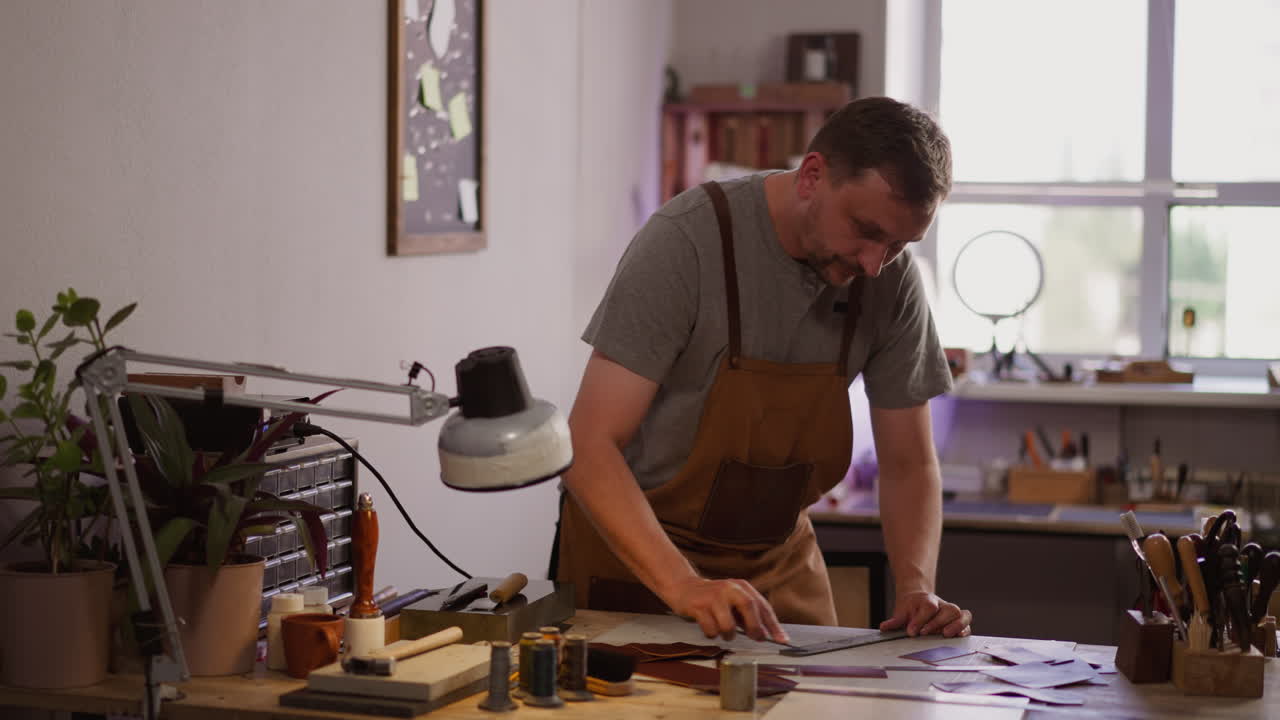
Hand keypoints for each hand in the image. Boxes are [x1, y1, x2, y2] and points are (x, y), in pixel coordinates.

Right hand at [665, 576, 788, 643]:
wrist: (684, 587)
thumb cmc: (713, 599)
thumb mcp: (733, 601)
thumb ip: (748, 615)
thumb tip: (767, 634)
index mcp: (741, 587)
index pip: (762, 606)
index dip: (773, 624)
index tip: (782, 640)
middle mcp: (729, 589)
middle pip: (749, 607)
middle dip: (755, 627)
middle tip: (757, 638)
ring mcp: (714, 597)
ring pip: (728, 625)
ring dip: (728, 635)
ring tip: (723, 631)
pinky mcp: (699, 606)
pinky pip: (711, 630)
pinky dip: (712, 634)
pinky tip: (708, 627)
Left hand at [880, 591, 971, 637]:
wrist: (918, 600)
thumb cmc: (911, 607)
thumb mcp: (901, 612)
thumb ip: (895, 620)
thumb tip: (884, 627)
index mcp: (928, 600)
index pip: (928, 607)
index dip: (921, 619)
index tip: (912, 631)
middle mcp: (942, 605)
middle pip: (948, 610)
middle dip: (937, 622)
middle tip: (925, 633)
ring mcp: (952, 613)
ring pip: (961, 614)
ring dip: (956, 625)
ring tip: (946, 634)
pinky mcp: (959, 622)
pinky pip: (967, 623)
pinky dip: (965, 629)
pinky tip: (959, 636)